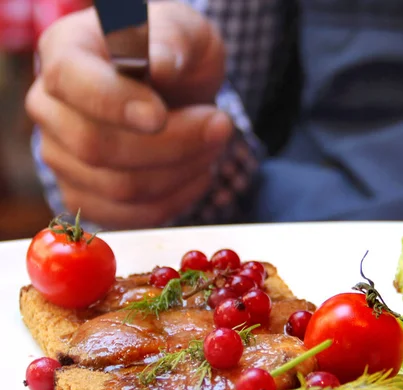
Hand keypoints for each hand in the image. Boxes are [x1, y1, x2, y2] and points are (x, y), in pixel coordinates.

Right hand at [26, 2, 232, 228]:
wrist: (176, 94)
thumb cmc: (175, 56)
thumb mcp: (183, 31)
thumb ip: (171, 39)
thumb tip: (159, 64)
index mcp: (63, 53)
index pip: (73, 84)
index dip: (117, 105)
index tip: (161, 115)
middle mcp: (50, 108)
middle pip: (97, 147)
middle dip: (172, 145)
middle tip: (221, 125)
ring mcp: (62, 158)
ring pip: (121, 189)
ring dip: (183, 172)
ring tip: (213, 145)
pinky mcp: (88, 197)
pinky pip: (133, 217)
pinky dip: (177, 200)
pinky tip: (199, 173)